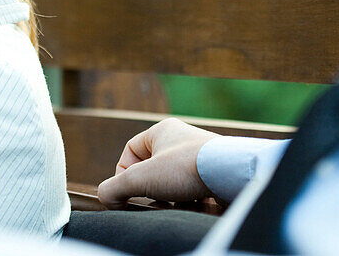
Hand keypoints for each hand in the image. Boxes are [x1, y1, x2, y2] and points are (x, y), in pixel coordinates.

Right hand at [97, 118, 218, 207]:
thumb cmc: (187, 168)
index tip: (128, 192)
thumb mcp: (140, 178)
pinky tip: (196, 207)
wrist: (232, 175)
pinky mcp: (214, 175)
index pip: (130, 152)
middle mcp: (182, 141)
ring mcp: (199, 158)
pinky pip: (193, 192)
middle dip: (152, 191)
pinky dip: (191, 203)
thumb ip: (114, 188)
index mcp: (162, 131)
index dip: (124, 174)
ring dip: (172, 200)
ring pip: (173, 184)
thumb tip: (106, 198)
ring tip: (179, 205)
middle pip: (152, 171)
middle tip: (156, 201)